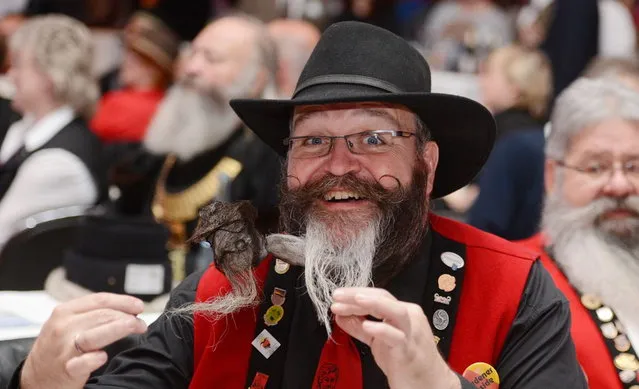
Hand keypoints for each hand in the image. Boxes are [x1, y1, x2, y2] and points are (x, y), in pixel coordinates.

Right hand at [20, 293, 147, 388]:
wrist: (35, 378)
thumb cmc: (57, 349)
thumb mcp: (68, 324)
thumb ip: (91, 315)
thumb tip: (126, 309)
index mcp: (65, 312)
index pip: (100, 300)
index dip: (123, 301)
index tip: (139, 306)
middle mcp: (63, 327)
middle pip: (102, 315)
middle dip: (127, 317)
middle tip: (141, 324)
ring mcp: (63, 348)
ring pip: (95, 334)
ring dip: (119, 330)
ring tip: (136, 328)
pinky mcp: (65, 369)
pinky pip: (82, 362)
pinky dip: (94, 358)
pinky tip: (104, 356)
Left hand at [331, 288, 460, 388]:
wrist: (429, 385)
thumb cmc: (406, 362)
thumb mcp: (378, 341)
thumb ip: (360, 328)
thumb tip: (341, 315)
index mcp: (403, 313)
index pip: (377, 296)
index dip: (355, 294)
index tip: (337, 296)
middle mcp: (410, 318)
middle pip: (384, 298)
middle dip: (358, 295)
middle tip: (337, 296)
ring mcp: (411, 334)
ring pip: (396, 311)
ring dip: (374, 304)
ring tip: (356, 300)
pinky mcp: (410, 351)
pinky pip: (397, 337)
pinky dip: (382, 330)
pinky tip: (368, 326)